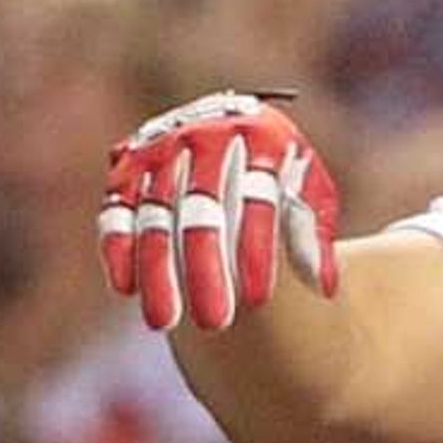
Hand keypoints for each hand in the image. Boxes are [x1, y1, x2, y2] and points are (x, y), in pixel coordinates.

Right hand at [100, 91, 342, 331]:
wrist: (228, 118)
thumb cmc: (278, 165)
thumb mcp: (309, 185)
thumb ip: (315, 230)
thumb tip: (325, 286)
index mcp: (261, 137)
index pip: (259, 199)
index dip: (257, 250)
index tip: (258, 301)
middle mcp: (206, 137)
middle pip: (201, 210)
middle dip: (204, 270)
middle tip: (214, 324)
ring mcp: (163, 149)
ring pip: (155, 216)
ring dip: (157, 270)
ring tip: (164, 323)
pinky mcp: (128, 165)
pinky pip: (118, 209)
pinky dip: (119, 247)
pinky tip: (127, 288)